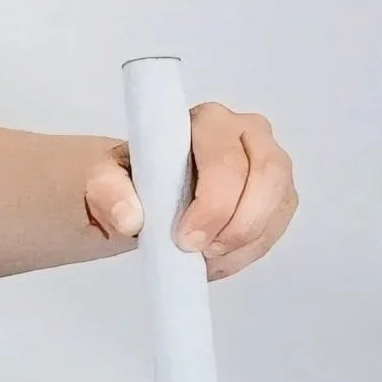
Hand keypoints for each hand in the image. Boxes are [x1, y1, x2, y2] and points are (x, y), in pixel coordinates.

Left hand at [83, 103, 297, 280]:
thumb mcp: (103, 181)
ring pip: (279, 203)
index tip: (185, 238)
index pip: (225, 157)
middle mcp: (246, 132)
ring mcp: (269, 162)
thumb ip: (109, 193)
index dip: (214, 202)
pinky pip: (276, 226)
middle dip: (237, 224)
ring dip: (245, 240)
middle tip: (199, 252)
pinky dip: (248, 252)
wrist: (141, 195)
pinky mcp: (277, 195)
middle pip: (266, 176)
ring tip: (205, 259)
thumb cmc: (130, 179)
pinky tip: (216, 261)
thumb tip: (130, 219)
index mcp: (206, 120)